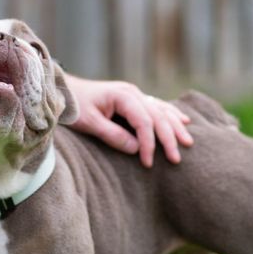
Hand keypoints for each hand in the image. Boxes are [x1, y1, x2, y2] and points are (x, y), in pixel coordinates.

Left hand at [65, 76, 192, 167]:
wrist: (64, 91)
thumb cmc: (74, 107)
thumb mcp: (89, 123)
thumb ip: (112, 135)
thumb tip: (137, 148)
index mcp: (123, 96)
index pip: (144, 121)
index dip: (149, 143)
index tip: (147, 163)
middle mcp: (133, 93)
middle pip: (158, 116)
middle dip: (169, 139)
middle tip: (176, 159)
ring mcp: (135, 94)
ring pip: (162, 111)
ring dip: (176, 127)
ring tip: (188, 143)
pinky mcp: (133, 99)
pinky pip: (158, 107)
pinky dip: (171, 115)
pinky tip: (184, 121)